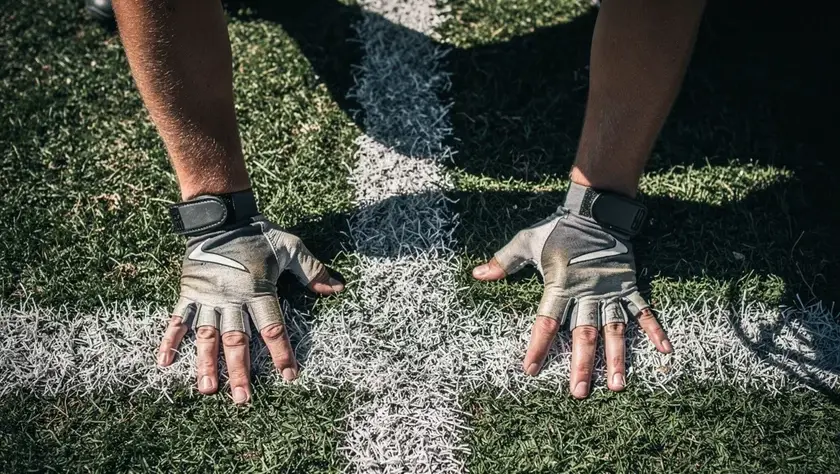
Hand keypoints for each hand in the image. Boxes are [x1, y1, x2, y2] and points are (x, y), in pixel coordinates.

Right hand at [156, 218, 343, 403]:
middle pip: (236, 340)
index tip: (288, 376)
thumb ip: (313, 270)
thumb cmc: (258, 233)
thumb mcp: (291, 247)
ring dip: (206, 364)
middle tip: (242, 399)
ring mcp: (208, 297)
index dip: (281, 352)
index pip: (272, 327)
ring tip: (208, 390)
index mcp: (258, 290)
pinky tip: (163, 362)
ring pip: (207, 336)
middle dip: (240, 371)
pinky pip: (178, 319)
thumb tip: (338, 287)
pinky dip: (169, 340)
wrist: (221, 215)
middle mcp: (232, 298)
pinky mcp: (189, 292)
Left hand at [472, 192, 671, 398]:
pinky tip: (665, 350)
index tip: (532, 369)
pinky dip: (655, 329)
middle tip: (579, 392)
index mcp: (560, 286)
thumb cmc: (558, 228)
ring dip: (616, 358)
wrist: (595, 210)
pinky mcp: (629, 285)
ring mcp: (610, 291)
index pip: (547, 322)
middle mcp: (587, 293)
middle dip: (581, 365)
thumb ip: (504, 261)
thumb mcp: (527, 242)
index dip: (538, 346)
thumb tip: (477, 274)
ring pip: (614, 330)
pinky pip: (644, 310)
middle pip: (584, 334)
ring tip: (616, 385)